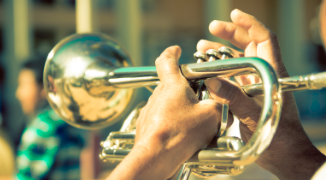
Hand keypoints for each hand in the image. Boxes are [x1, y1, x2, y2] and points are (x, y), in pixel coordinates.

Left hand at [107, 46, 221, 179]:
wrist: (156, 158)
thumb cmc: (179, 134)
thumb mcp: (211, 116)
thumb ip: (218, 105)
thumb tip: (219, 106)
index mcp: (171, 85)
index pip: (167, 60)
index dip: (172, 53)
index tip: (176, 50)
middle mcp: (158, 95)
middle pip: (173, 86)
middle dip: (187, 91)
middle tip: (201, 100)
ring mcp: (151, 111)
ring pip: (169, 105)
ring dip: (182, 110)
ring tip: (196, 125)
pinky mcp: (148, 127)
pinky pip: (164, 120)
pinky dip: (174, 124)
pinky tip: (184, 137)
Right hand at [200, 9, 325, 179]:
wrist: (283, 154)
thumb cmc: (277, 135)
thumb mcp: (254, 115)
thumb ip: (234, 98)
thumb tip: (212, 82)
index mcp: (272, 73)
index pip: (264, 39)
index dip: (250, 24)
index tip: (233, 14)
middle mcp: (264, 74)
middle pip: (249, 45)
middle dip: (230, 34)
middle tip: (211, 29)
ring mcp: (255, 84)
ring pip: (238, 60)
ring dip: (221, 52)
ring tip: (202, 48)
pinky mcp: (248, 95)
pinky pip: (232, 76)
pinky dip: (219, 70)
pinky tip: (207, 70)